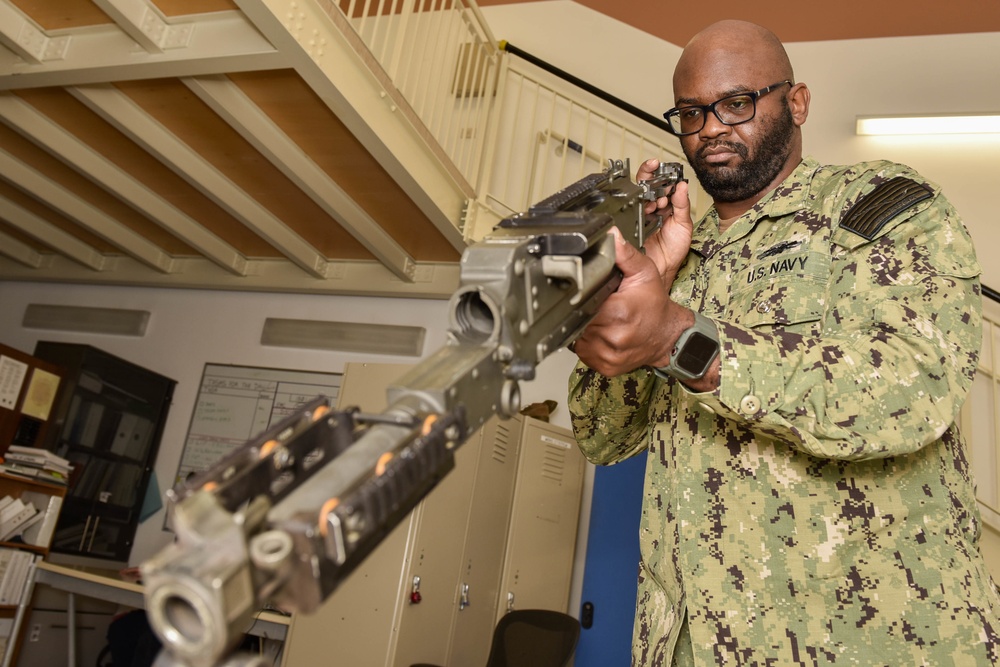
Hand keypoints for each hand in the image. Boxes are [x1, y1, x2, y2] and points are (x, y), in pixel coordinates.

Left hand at [573, 227, 692, 376]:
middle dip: (584, 310)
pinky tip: (601, 333)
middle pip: (578, 319)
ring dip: (585, 327)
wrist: (668, 336)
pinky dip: (588, 342)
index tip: (587, 292)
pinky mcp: (605, 367)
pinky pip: (583, 352)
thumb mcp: (644, 273)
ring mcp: (608, 355)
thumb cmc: (655, 305)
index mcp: (618, 312)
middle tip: (599, 304)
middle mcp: (612, 337)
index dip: (581, 296)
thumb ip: (624, 255)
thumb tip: (610, 236)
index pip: (581, 302)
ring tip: (602, 318)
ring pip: (578, 337)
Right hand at [636, 159, 693, 286]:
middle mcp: (649, 209)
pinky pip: (628, 211)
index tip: (661, 166)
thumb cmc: (673, 251)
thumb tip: (682, 185)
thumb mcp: (684, 225)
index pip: (660, 184)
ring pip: (636, 196)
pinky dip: (636, 206)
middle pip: (644, 185)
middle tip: (654, 174)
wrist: (662, 271)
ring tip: (658, 201)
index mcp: (664, 206)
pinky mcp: (628, 225)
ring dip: (646, 194)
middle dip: (648, 177)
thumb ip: (682, 205)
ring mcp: (637, 216)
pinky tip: (647, 208)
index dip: (660, 174)